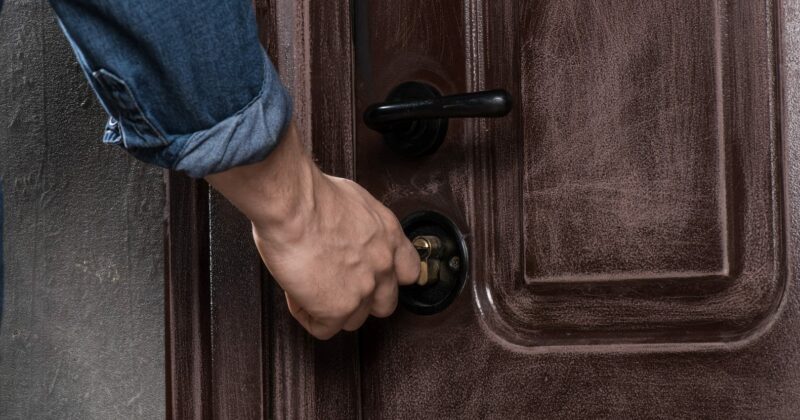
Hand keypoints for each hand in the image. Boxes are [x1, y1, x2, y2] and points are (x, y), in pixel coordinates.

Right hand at [206, 122, 419, 338]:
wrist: (293, 204)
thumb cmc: (311, 194)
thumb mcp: (352, 199)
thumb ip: (360, 223)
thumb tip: (347, 228)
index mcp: (389, 236)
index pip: (409, 271)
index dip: (390, 278)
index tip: (375, 278)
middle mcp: (383, 265)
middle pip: (385, 304)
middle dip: (362, 299)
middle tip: (336, 285)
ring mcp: (363, 290)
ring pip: (354, 320)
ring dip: (332, 308)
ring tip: (309, 286)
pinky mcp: (337, 308)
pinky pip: (324, 329)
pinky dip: (307, 315)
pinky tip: (297, 295)